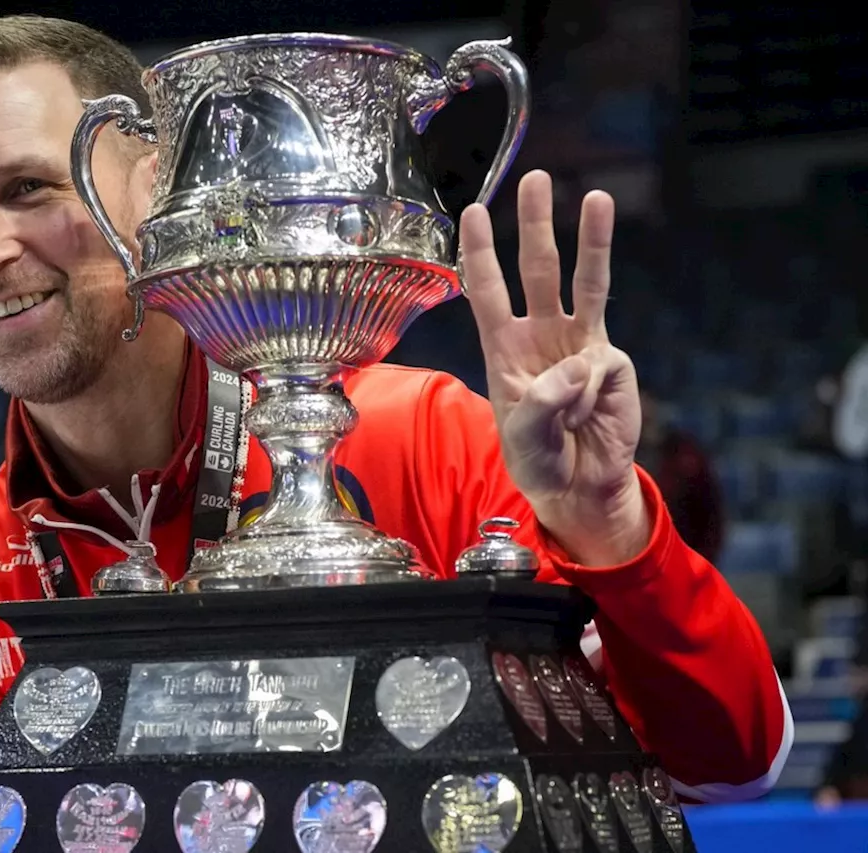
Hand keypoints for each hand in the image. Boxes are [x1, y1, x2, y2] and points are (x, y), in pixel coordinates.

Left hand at [460, 170, 648, 564]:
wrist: (580, 486)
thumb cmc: (538, 459)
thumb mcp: (524, 436)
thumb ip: (544, 402)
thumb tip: (582, 364)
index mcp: (504, 347)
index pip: (488, 290)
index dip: (480, 252)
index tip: (470, 211)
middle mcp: (541, 335)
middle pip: (537, 269)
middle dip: (535, 225)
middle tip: (536, 179)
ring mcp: (581, 342)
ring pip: (585, 282)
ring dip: (591, 239)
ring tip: (597, 197)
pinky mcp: (613, 361)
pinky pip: (602, 365)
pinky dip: (591, 394)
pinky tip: (586, 417)